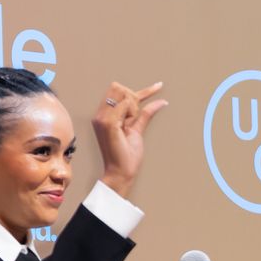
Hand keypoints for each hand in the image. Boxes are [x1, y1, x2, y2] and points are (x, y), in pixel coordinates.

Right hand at [92, 81, 167, 198]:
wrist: (121, 172)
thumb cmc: (127, 156)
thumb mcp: (138, 130)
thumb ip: (145, 114)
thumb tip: (161, 101)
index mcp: (104, 116)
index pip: (117, 90)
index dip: (135, 94)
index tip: (150, 98)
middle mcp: (100, 115)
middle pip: (118, 87)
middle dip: (132, 99)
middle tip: (133, 120)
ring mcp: (102, 118)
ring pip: (123, 95)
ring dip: (133, 108)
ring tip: (129, 126)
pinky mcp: (108, 123)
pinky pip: (125, 105)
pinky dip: (132, 114)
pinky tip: (127, 127)